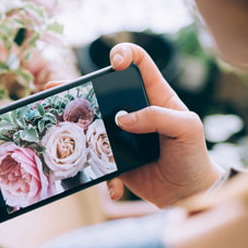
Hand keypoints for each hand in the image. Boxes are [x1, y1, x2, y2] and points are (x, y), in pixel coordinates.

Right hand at [48, 43, 223, 206]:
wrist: (186, 192)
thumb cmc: (192, 155)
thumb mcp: (187, 128)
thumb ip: (158, 117)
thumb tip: (122, 119)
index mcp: (155, 95)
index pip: (139, 63)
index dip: (125, 54)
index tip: (115, 62)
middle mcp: (134, 111)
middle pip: (103, 91)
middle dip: (77, 85)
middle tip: (55, 86)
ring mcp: (120, 134)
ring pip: (92, 123)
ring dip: (73, 124)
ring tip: (55, 122)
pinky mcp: (114, 158)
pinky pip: (98, 160)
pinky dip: (104, 176)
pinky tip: (115, 188)